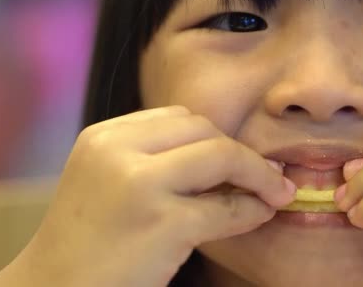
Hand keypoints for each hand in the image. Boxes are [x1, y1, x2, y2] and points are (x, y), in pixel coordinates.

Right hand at [0, 106, 294, 286]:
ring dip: (258, 174)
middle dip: (240, 153)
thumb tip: (229, 158)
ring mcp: (139, 184)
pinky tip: (261, 214)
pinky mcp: (161, 223)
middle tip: (267, 175)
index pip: (178, 118)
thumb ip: (154, 162)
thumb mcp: (109, 185)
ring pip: (222, 157)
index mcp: (104, 137)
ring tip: (276, 192)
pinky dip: (252, 210)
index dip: (216, 137)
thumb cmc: (87, 245)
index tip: (238, 158)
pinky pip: (225, 208)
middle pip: (203, 130)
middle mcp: (117, 151)